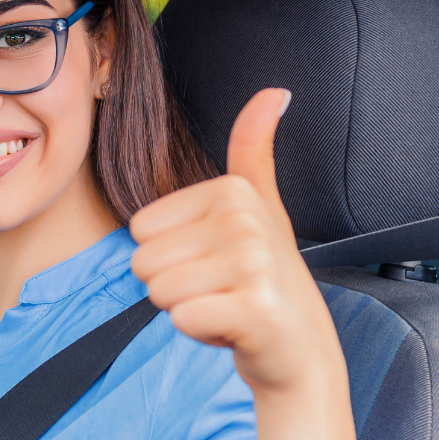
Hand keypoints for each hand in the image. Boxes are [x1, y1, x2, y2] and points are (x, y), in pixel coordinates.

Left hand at [130, 89, 365, 439]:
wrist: (299, 347)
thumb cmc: (263, 276)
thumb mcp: (258, 205)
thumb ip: (253, 149)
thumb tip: (273, 92)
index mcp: (234, 192)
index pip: (139, 230)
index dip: (171, 254)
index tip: (215, 262)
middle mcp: (246, 221)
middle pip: (142, 261)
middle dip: (175, 284)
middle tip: (220, 288)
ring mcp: (254, 266)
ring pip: (158, 291)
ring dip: (186, 308)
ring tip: (226, 304)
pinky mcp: (254, 312)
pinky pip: (181, 318)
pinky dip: (200, 332)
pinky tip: (232, 328)